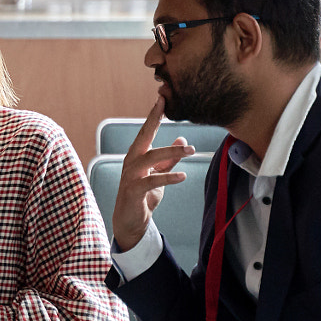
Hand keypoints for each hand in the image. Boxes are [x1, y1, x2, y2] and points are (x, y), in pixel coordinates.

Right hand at [112, 97, 193, 251]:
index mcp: (137, 155)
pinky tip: (182, 176)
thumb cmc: (143, 196)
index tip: (162, 98)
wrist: (130, 221)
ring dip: (172, 152)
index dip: (154, 115)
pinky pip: (152, 180)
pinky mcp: (133, 190)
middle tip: (170, 108)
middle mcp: (131, 161)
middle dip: (155, 121)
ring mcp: (130, 176)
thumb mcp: (159, 174)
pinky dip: (168, 177)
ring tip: (191, 150)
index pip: (146, 131)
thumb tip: (182, 139)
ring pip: (150, 157)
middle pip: (144, 137)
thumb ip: (170, 158)